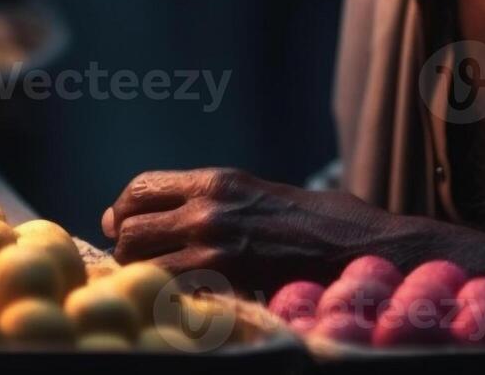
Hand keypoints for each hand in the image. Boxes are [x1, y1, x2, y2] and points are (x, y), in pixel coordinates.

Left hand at [100, 167, 417, 288]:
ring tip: (160, 288)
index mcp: (216, 180)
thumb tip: (182, 214)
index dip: (122, 210)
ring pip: (143, 263)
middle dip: (128, 250)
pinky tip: (183, 305)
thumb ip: (220, 200)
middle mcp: (207, 207)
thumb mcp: (262, 193)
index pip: (140, 189)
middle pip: (130, 229)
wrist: (364, 247)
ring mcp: (215, 244)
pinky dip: (169, 300)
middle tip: (141, 266)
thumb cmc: (323, 222)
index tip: (121, 227)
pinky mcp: (228, 279)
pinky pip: (173, 292)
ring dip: (144, 278)